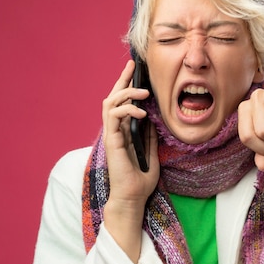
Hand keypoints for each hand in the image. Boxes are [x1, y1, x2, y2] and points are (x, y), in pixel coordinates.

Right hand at [101, 60, 158, 262]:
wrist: (133, 197)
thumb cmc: (140, 179)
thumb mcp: (151, 152)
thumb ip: (149, 135)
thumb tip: (153, 118)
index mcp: (122, 132)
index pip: (121, 103)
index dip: (126, 85)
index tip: (134, 70)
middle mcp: (114, 131)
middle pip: (112, 98)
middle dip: (121, 80)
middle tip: (131, 66)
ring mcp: (111, 135)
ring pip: (110, 103)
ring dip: (126, 93)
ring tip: (143, 92)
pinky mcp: (111, 141)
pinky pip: (114, 117)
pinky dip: (127, 109)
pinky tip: (141, 112)